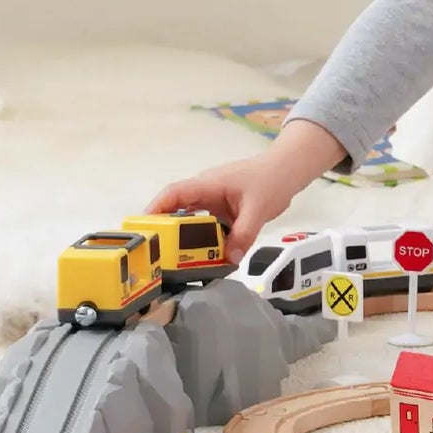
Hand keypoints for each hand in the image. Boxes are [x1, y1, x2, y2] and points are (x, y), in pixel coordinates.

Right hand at [149, 118, 346, 263]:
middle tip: (158, 255)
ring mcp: (214, 201)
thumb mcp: (259, 209)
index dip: (156, 210)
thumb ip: (244, 234)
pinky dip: (205, 240)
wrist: (287, 170)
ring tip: (177, 262)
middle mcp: (206, 192)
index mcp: (207, 184)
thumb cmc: (271, 180)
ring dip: (185, 238)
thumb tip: (230, 259)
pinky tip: (205, 257)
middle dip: (166, 231)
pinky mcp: (223, 210)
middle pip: (177, 210)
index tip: (144, 229)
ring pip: (192, 220)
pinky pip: (208, 226)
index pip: (174, 194)